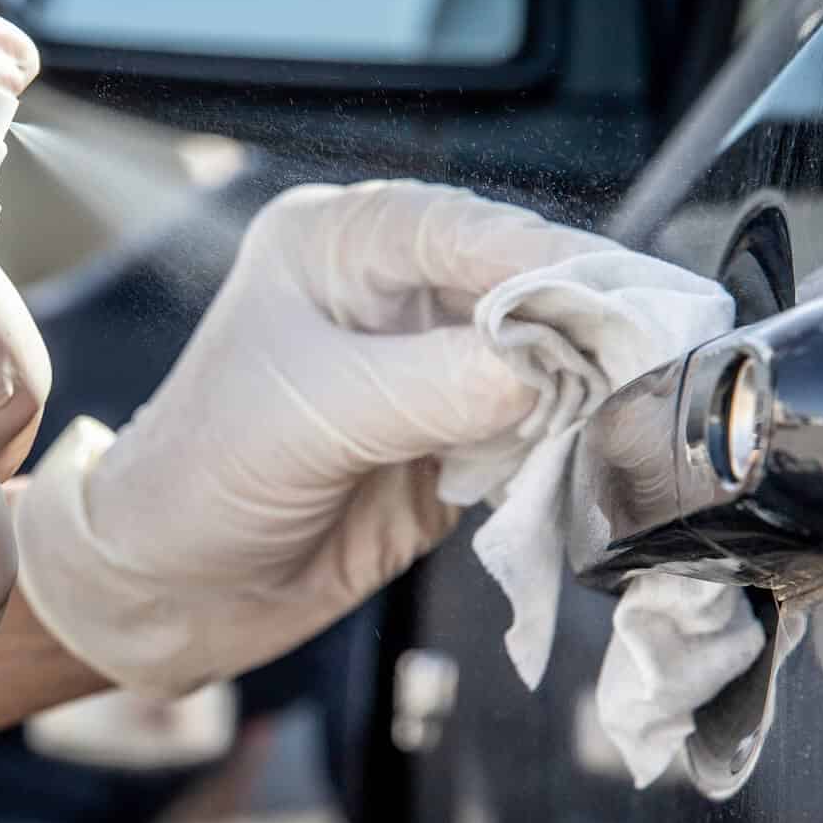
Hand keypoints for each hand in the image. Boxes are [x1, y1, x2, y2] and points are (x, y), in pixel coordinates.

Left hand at [15, 180, 613, 697]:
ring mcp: (428, 369)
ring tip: (638, 409)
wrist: (167, 593)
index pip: (465, 228)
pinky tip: (592, 456)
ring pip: (543, 359)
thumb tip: (542, 369)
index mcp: (337, 246)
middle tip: (655, 355)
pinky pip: (536, 433)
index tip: (621, 295)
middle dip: (586, 323)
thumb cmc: (194, 482)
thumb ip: (429, 388)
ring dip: (586, 388)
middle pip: (523, 285)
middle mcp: (390, 294)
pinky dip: (565, 446)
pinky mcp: (455, 444)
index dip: (550, 256)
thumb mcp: (307, 421)